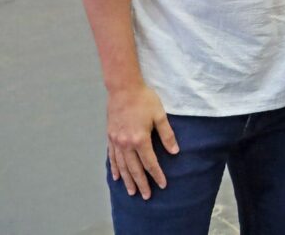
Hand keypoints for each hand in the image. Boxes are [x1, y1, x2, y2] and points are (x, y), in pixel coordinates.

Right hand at [106, 84, 178, 200]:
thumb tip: (175, 151)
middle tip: (147, 196)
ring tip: (132, 192)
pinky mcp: (110, 137)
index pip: (150, 163)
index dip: (157, 175)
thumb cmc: (144, 99)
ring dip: (127, 180)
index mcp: (140, 139)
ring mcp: (116, 141)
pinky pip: (112, 157)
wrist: (123, 88)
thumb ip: (167, 135)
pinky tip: (116, 177)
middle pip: (134, 169)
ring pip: (122, 166)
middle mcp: (126, 144)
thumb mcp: (159, 115)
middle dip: (141, 183)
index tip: (162, 185)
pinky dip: (115, 168)